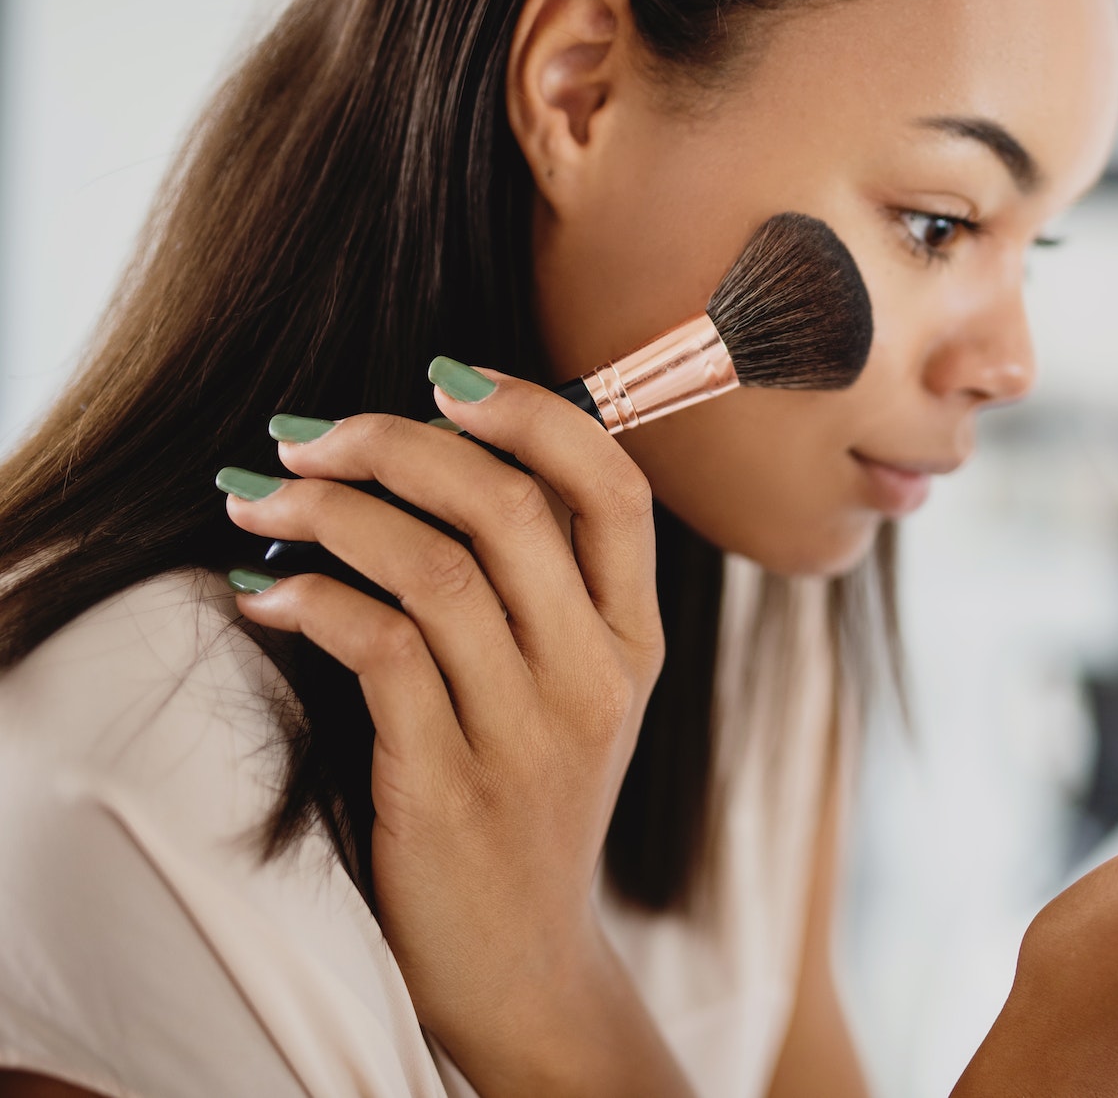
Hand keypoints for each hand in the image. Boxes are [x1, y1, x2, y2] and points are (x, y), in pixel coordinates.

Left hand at [221, 362, 688, 1096]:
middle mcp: (597, 678)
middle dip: (396, 445)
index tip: (443, 378)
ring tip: (258, 502)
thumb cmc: (529, 804)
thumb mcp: (573, 694)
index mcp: (635, 641)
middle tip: (307, 435)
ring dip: (330, 516)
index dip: (533, 412)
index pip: (615, 488)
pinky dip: (311, 602)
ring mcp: (530, 736)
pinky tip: (262, 596)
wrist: (521, 962)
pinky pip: (381, 653)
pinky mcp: (450, 785)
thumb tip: (441, 458)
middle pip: (512, 509)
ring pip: (436, 570)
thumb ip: (542, 591)